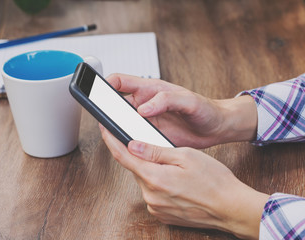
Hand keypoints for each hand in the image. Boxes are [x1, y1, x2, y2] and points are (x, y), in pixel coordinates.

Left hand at [99, 125, 268, 238]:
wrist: (230, 208)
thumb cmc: (214, 181)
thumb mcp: (186, 156)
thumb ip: (155, 151)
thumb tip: (132, 145)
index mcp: (154, 178)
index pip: (123, 156)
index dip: (111, 140)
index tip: (104, 129)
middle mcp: (150, 195)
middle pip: (136, 168)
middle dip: (141, 155)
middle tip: (159, 148)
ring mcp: (155, 207)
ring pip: (145, 180)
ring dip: (152, 170)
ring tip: (174, 167)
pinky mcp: (161, 214)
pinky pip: (152, 193)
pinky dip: (158, 183)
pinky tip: (175, 181)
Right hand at [106, 74, 256, 147]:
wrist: (216, 128)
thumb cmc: (205, 109)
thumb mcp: (188, 100)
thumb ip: (165, 100)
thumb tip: (143, 108)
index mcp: (150, 89)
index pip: (121, 81)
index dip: (106, 83)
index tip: (99, 91)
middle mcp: (145, 105)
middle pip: (117, 104)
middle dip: (107, 110)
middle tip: (105, 119)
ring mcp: (147, 121)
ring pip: (123, 123)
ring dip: (117, 128)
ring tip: (117, 135)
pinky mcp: (151, 136)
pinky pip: (134, 138)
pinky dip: (129, 142)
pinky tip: (132, 147)